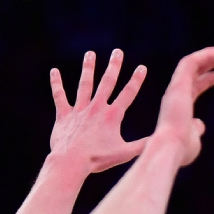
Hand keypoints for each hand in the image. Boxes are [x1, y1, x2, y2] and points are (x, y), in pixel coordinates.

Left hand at [48, 49, 147, 172]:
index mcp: (112, 116)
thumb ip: (142, 145)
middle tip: (117, 52)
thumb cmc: (97, 159)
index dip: (136, 80)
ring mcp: (79, 110)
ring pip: (85, 84)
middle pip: (107, 83)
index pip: (128, 94)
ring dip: (88, 68)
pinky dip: (56, 84)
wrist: (71, 161)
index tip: (141, 67)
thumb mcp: (124, 154)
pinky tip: (54, 71)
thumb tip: (159, 140)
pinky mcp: (64, 115)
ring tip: (90, 54)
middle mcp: (96, 108)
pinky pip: (60, 96)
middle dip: (113, 66)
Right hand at [153, 46, 213, 166]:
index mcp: (180, 107)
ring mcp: (176, 88)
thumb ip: (196, 129)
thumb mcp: (193, 139)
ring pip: (190, 64)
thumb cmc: (181, 149)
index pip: (194, 88)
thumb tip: (200, 125)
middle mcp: (176, 95)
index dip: (208, 80)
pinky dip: (204, 56)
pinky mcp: (178, 84)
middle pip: (192, 73)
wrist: (170, 148)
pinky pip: (190, 62)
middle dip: (208, 63)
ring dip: (208, 56)